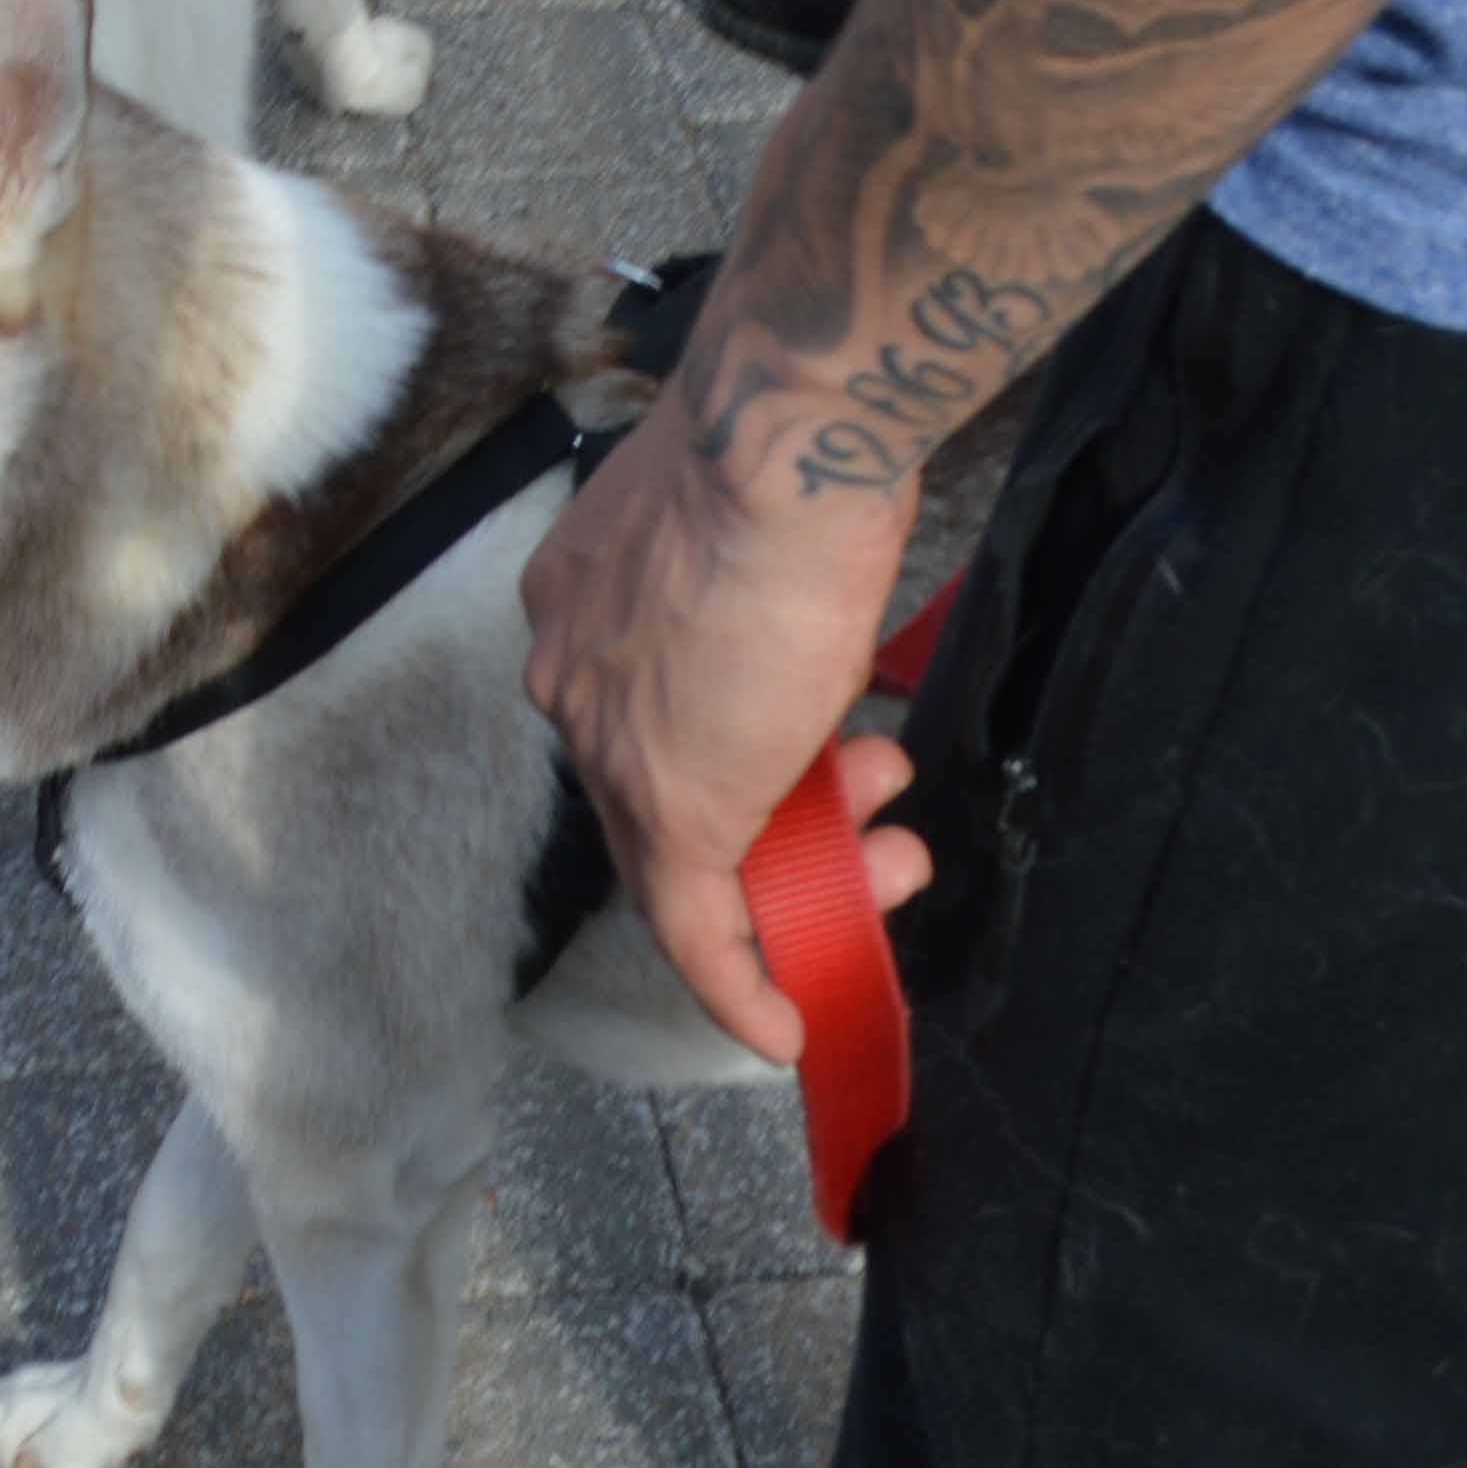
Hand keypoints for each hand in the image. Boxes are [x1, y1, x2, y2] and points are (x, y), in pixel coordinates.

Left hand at [523, 428, 927, 1066]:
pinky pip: (691, 922)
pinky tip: (780, 1023)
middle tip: (874, 818)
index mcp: (580, 597)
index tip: (778, 779)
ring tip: (894, 858)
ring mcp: (611, 740)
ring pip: (695, 846)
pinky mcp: (668, 808)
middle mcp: (572, 668)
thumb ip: (748, 587)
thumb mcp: (755, 522)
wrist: (785, 445)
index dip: (719, 750)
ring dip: (805, 877)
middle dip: (780, 813)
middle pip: (666, 777)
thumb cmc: (792, 451)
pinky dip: (737, 979)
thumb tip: (797, 623)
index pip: (639, 707)